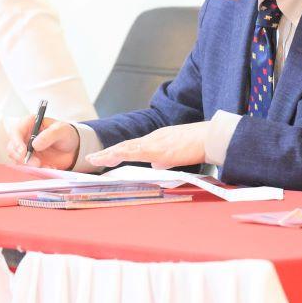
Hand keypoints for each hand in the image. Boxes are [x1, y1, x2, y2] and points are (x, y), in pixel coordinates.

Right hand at [5, 116, 78, 168]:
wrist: (73, 149)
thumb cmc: (66, 134)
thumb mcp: (62, 130)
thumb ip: (50, 135)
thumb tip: (35, 144)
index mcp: (29, 124)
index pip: (16, 131)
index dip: (16, 142)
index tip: (24, 152)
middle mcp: (24, 137)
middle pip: (12, 148)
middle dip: (21, 157)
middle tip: (36, 163)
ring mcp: (25, 150)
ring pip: (17, 159)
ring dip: (29, 166)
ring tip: (46, 166)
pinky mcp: (29, 161)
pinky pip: (26, 168)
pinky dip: (35, 170)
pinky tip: (49, 168)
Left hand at [87, 122, 208, 169]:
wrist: (210, 137)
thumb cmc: (199, 145)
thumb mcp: (178, 153)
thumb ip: (165, 158)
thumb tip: (156, 165)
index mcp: (157, 140)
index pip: (133, 146)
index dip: (117, 151)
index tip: (104, 156)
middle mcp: (153, 138)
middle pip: (126, 145)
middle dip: (108, 152)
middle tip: (91, 157)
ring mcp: (155, 143)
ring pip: (126, 148)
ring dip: (109, 154)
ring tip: (94, 158)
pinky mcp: (159, 149)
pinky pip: (135, 152)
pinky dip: (120, 155)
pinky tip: (110, 158)